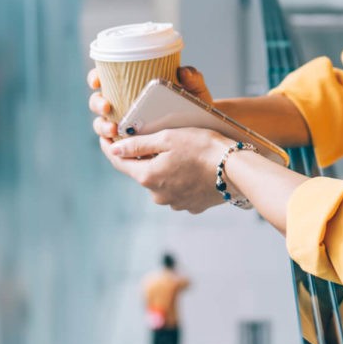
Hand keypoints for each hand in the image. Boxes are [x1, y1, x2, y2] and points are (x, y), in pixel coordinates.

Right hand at [87, 64, 212, 141]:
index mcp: (134, 85)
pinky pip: (115, 145)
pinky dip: (111, 146)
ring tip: (114, 129)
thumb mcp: (195, 91)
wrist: (205, 129)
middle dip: (97, 104)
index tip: (98, 81)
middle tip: (107, 107)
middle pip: (99, 102)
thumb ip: (193, 79)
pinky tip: (117, 146)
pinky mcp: (132, 143)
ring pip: (103, 124)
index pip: (108, 78)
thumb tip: (183, 72)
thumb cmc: (196, 105)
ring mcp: (127, 124)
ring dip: (102, 126)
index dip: (96, 77)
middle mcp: (125, 104)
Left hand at [101, 126, 230, 212]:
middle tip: (157, 139)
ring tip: (183, 152)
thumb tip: (114, 149)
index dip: (110, 148)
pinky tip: (194, 167)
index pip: (119, 162)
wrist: (236, 170)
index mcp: (148, 176)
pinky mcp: (191, 206)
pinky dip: (181, 179)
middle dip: (145, 157)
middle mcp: (157, 195)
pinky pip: (179, 190)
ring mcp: (174, 203)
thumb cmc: (204, 148)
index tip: (106, 137)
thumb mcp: (169, 138)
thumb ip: (139, 144)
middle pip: (142, 172)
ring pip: (162, 182)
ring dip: (165, 168)